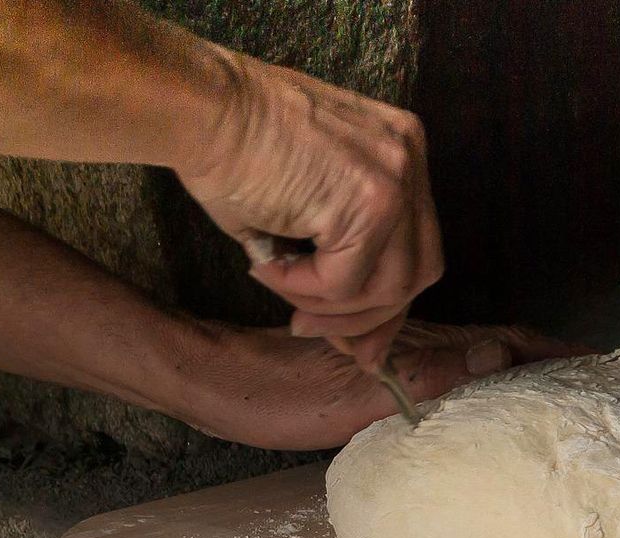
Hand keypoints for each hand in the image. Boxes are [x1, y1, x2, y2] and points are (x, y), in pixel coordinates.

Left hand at [170, 320, 589, 450]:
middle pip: (508, 347)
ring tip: (563, 396)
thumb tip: (504, 354)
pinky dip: (490, 381)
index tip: (603, 365)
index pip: (512, 340)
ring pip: (485, 358)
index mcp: (426, 346)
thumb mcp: (362, 391)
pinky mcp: (390, 370)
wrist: (227, 383)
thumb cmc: (286, 395)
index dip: (558, 352)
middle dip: (556, 360)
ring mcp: (409, 355)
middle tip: (598, 385)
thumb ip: (432, 373)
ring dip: (527, 371)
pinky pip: (458, 372)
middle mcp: (425, 344)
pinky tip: (494, 403)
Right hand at [177, 57, 442, 361]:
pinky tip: (268, 266)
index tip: (355, 338)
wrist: (201, 108)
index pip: (417, 248)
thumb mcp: (306, 207)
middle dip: (367, 318)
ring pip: (388, 288)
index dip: (385, 302)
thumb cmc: (234, 150)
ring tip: (281, 287)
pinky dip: (304, 288)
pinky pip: (346, 282)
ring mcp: (397, 181)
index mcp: (401, 151)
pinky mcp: (369, 203)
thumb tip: (361, 348)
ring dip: (330, 307)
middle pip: (418, 273)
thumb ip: (343, 260)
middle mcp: (410, 161)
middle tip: (312, 328)